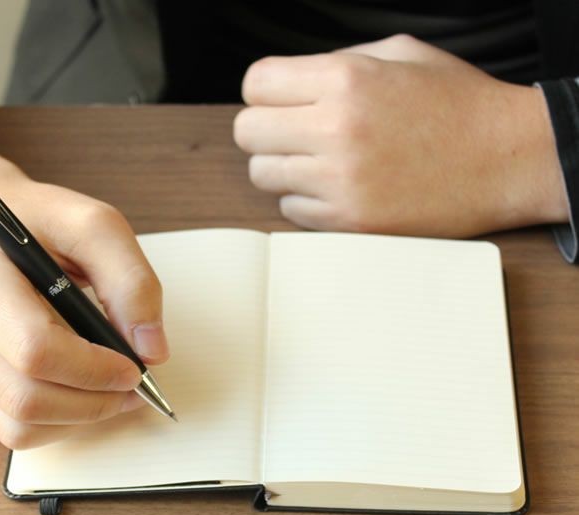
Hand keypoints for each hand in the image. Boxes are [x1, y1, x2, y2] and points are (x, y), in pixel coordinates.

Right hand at [0, 148, 167, 448]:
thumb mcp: (93, 225)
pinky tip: (81, 394)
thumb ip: (132, 281)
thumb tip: (152, 351)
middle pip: (26, 399)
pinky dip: (55, 422)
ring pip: (16, 427)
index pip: (36, 350)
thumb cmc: (33, 220)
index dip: (95, 370)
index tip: (135, 368)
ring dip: (78, 420)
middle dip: (94, 403)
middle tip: (132, 387)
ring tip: (112, 393)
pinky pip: (7, 427)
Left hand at [234, 34, 566, 236]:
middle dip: (264, 130)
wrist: (504, 161)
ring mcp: (340, 181)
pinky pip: (289, 212)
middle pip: (246, 131)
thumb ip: (336, 64)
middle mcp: (336, 130)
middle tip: (291, 134)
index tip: (279, 101)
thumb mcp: (400, 55)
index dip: (264, 92)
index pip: (255, 83)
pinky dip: (303, 202)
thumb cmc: (456, 105)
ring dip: (281, 168)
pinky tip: (335, 191)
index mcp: (346, 79)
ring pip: (262, 174)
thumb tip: (288, 85)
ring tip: (315, 163)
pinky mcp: (348, 222)